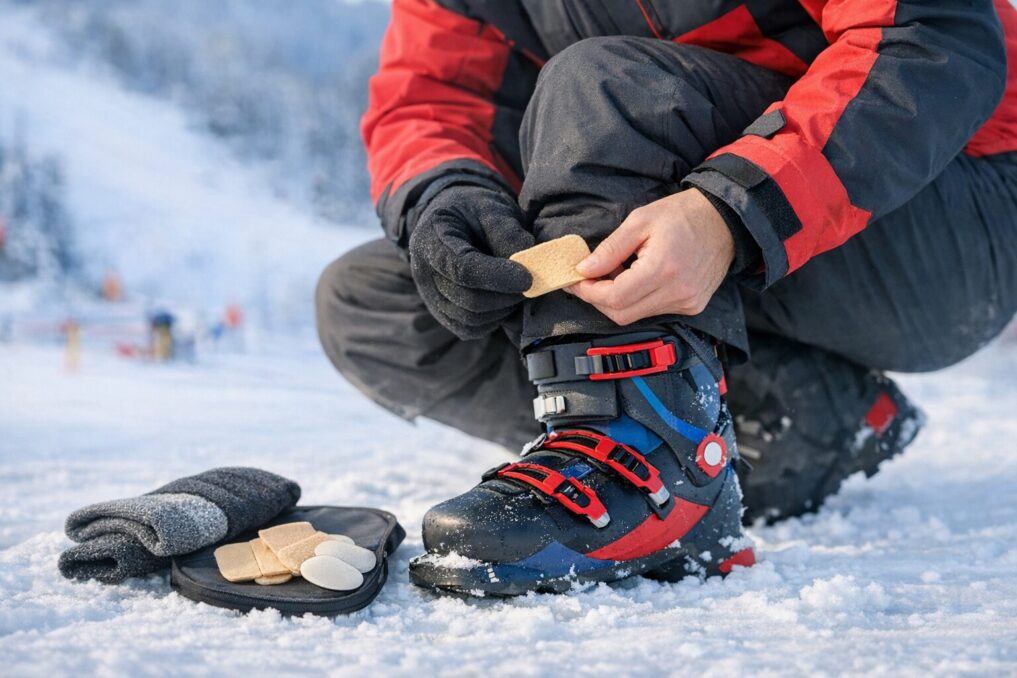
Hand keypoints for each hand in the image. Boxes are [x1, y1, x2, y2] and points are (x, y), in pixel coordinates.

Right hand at [409, 184, 533, 339]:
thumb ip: (508, 234)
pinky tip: (505, 301)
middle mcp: (423, 271)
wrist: (454, 221)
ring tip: (518, 290)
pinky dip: (493, 321)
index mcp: (430, 238)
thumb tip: (530, 266)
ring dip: (502, 310)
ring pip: (470, 319)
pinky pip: (469, 329)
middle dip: (506, 296)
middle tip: (531, 285)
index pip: (462, 268)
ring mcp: (430, 296)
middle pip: (467, 299)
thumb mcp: (490, 208)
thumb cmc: (472, 211)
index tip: (528, 278)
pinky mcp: (442, 313)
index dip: (498, 277)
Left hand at [567, 188, 733, 325]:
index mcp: (663, 268)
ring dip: (617, 300)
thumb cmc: (682, 215)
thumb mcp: (640, 220)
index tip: (575, 280)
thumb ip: (610, 249)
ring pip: (636, 315)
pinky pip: (653, 312)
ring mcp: (687, 303)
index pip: (615, 297)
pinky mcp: (692, 306)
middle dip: (598, 299)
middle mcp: (677, 292)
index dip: (589, 292)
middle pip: (622, 314)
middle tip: (587, 280)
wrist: (724, 220)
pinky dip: (637, 300)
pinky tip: (636, 280)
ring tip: (615, 274)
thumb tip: (584, 270)